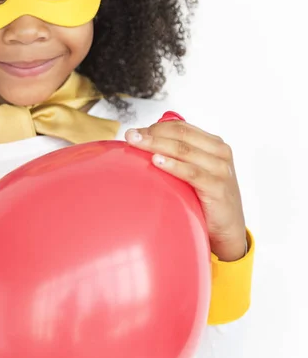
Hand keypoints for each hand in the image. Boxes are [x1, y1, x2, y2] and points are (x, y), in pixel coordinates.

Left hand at [125, 114, 246, 261]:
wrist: (228, 231)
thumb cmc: (206, 199)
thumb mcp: (196, 172)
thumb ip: (180, 156)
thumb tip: (145, 143)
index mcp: (214, 144)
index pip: (181, 128)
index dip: (156, 126)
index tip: (134, 131)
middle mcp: (220, 153)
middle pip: (180, 135)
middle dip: (152, 133)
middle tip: (130, 135)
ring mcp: (220, 169)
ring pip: (183, 150)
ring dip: (157, 145)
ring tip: (136, 143)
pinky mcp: (217, 187)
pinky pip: (191, 173)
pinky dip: (173, 165)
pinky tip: (156, 161)